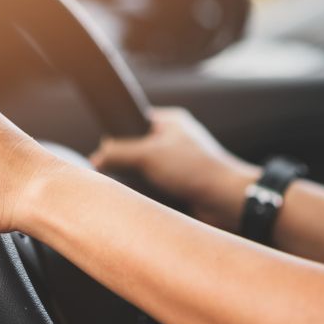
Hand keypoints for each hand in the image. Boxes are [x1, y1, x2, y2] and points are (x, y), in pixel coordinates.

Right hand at [89, 108, 259, 228]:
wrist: (227, 202)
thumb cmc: (196, 169)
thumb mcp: (148, 155)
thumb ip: (118, 153)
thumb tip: (96, 157)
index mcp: (170, 122)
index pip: (133, 121)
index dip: (117, 135)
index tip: (104, 150)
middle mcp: (174, 141)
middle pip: (135, 149)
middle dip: (125, 162)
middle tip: (114, 171)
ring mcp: (178, 164)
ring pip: (143, 171)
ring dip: (137, 181)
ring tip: (134, 188)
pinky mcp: (180, 186)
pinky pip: (153, 188)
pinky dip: (147, 195)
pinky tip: (144, 200)